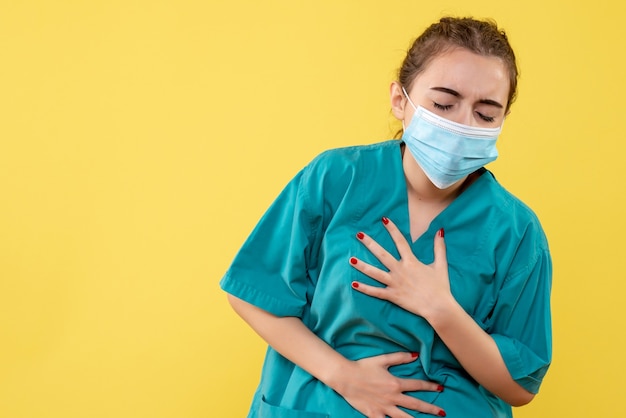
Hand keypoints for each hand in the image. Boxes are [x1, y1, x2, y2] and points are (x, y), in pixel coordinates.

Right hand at [330, 352, 444, 417]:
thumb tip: (416, 355)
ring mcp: (384, 408)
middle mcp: (392, 397)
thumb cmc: (363, 367)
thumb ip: (400, 358)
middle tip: (442, 412)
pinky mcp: (375, 415)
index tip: (440, 388)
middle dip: (431, 409)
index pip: (417, 385)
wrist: (345, 378)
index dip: (430, 386)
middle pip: (416, 404)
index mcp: (395, 383)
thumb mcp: (382, 360)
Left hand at [350, 217, 451, 320]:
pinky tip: (353, 284)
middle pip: (381, 254)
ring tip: (351, 259)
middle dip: (369, 243)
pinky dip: (364, 288)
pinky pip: (375, 292)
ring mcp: (395, 283)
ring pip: (375, 273)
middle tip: (358, 235)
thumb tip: (440, 230)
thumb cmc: (440, 286)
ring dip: (362, 266)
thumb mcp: (441, 265)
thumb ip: (439, 247)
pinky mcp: (392, 296)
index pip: (400, 241)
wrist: (438, 307)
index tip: (384, 220)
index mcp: (411, 262)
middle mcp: (400, 270)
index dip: (392, 229)